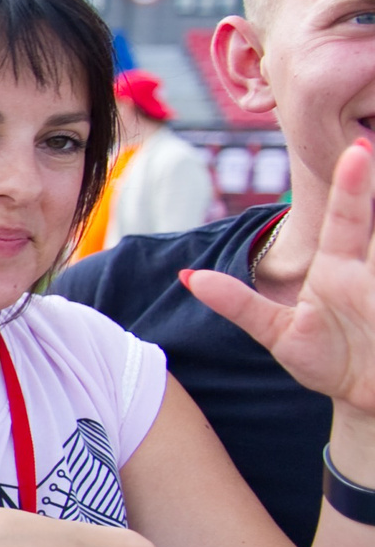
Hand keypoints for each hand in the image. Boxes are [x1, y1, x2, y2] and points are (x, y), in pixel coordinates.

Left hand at [186, 139, 374, 421]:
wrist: (362, 397)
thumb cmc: (323, 360)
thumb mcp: (277, 334)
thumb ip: (238, 305)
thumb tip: (189, 277)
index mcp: (338, 268)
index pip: (346, 219)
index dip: (352, 185)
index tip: (356, 149)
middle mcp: (369, 272)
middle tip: (370, 149)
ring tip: (369, 245)